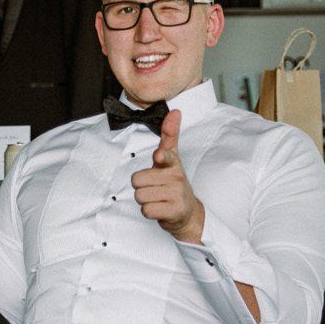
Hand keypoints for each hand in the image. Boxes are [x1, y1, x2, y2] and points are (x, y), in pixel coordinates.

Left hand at [129, 110, 204, 242]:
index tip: (158, 156)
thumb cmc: (173, 183)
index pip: (166, 156)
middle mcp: (176, 177)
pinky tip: (159, 208)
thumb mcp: (172, 158)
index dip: (161, 157)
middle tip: (154, 188)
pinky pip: (146, 210)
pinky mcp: (174, 211)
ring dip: (144, 200)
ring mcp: (176, 195)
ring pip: (140, 196)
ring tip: (157, 198)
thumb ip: (170, 136)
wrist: (187, 211)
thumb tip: (175, 111)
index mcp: (173, 163)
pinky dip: (148, 211)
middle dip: (141, 186)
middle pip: (137, 180)